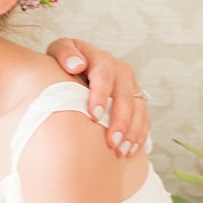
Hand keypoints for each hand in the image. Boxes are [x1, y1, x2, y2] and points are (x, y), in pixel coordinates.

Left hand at [46, 38, 148, 157]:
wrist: (77, 67)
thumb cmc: (65, 63)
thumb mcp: (59, 51)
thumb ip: (64, 54)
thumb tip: (76, 65)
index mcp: (100, 58)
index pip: (104, 74)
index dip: (101, 95)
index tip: (94, 116)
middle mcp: (120, 70)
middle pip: (125, 95)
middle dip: (120, 120)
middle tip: (111, 142)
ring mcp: (131, 86)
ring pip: (138, 108)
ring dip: (132, 131)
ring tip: (121, 151)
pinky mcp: (136, 100)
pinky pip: (144, 117)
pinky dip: (140, 134)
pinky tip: (131, 150)